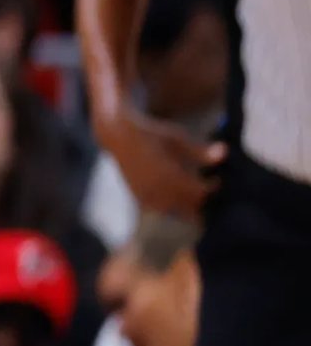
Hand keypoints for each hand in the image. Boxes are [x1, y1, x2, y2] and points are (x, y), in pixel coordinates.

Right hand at [97, 109, 224, 218]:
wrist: (119, 136)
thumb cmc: (152, 134)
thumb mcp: (177, 139)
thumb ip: (200, 151)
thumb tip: (225, 152)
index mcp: (170, 175)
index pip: (200, 193)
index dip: (212, 187)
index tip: (217, 178)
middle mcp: (158, 190)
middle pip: (191, 206)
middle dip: (201, 197)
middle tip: (206, 185)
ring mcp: (148, 196)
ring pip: (178, 211)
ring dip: (188, 204)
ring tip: (191, 189)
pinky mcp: (141, 199)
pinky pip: (164, 209)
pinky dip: (173, 204)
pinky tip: (175, 190)